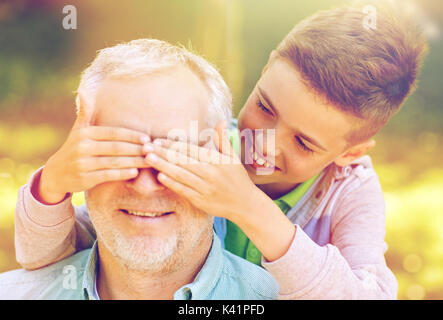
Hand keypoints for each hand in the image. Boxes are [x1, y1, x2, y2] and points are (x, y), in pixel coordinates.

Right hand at [36, 90, 150, 203]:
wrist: (56, 174)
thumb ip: (85, 112)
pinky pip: (107, 175)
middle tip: (152, 150)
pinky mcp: (85, 178)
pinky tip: (135, 172)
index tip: (147, 138)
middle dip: (136, 149)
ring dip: (134, 161)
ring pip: (114, 162)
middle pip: (116, 147)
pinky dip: (122, 174)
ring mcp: (83, 164)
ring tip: (149, 161)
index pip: (113, 133)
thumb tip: (83, 90)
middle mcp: (83, 147)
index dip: (131, 135)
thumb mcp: (78, 130)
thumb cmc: (74, 149)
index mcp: (85, 133)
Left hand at [143, 121, 260, 222]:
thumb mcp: (233, 158)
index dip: (173, 145)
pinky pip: (184, 190)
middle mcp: (211, 174)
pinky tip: (160, 176)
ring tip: (148, 158)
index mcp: (217, 161)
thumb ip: (223, 140)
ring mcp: (205, 188)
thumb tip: (220, 121)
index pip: (191, 150)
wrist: (245, 205)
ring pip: (181, 175)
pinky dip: (172, 183)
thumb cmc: (237, 178)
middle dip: (163, 153)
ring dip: (163, 166)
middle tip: (146, 147)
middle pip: (183, 161)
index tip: (157, 140)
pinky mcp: (201, 201)